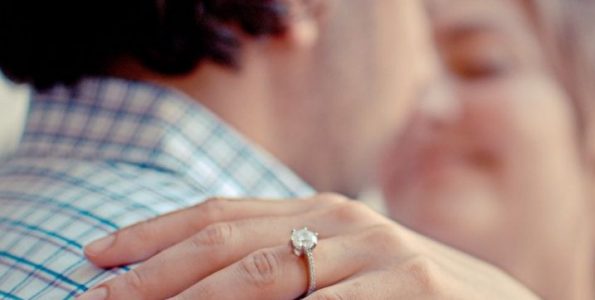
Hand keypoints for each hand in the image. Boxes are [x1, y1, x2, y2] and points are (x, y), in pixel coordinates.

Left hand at [78, 194, 538, 299]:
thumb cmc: (410, 295)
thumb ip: (290, 268)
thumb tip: (201, 287)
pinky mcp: (412, 287)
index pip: (223, 215)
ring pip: (266, 278)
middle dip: (154, 275)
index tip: (96, 256)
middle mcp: (345, 222)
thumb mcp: (345, 270)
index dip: (156, 233)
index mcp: (322, 212)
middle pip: (229, 244)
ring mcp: (380, 252)